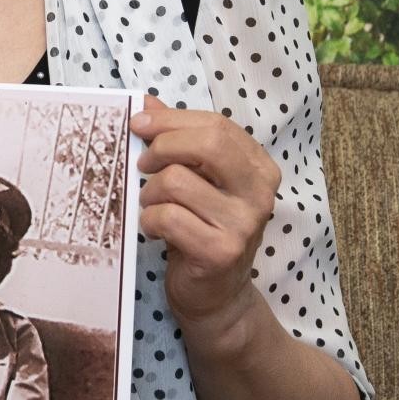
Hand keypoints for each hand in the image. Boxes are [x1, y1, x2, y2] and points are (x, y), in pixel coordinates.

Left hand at [132, 94, 281, 347]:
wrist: (216, 296)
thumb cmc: (201, 228)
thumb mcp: (195, 179)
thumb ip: (177, 139)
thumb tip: (146, 102)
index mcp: (258, 167)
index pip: (215, 125)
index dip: (171, 120)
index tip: (139, 124)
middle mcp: (259, 192)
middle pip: (207, 143)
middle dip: (162, 146)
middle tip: (142, 164)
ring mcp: (244, 223)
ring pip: (177, 181)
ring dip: (149, 192)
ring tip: (151, 206)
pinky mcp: (221, 251)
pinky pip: (167, 217)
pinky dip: (148, 220)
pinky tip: (154, 229)